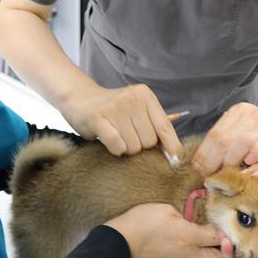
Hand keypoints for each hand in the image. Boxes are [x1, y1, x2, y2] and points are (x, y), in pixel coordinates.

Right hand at [61, 83, 182, 160]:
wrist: (81, 98)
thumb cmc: (114, 109)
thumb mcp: (137, 110)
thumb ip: (155, 127)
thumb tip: (174, 155)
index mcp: (146, 96)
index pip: (165, 126)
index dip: (172, 146)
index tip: (176, 161)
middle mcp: (132, 99)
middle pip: (149, 141)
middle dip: (140, 145)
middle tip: (127, 135)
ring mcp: (115, 108)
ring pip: (134, 146)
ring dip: (126, 148)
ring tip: (117, 134)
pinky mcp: (98, 118)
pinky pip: (117, 146)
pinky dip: (116, 149)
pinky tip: (110, 140)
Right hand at [105, 203, 226, 257]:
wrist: (122, 242)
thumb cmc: (142, 222)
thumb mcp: (166, 208)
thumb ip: (186, 213)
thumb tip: (195, 215)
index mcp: (189, 237)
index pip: (218, 238)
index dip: (225, 230)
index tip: (223, 221)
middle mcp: (189, 254)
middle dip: (225, 249)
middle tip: (222, 236)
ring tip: (211, 243)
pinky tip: (197, 248)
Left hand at [192, 103, 257, 175]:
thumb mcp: (244, 133)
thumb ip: (227, 144)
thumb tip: (202, 166)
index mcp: (235, 113)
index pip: (213, 134)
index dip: (204, 154)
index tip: (200, 170)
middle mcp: (247, 115)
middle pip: (223, 139)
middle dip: (214, 161)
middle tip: (212, 178)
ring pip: (239, 142)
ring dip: (232, 161)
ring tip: (229, 175)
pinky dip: (252, 159)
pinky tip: (249, 167)